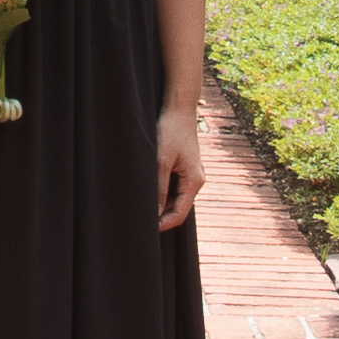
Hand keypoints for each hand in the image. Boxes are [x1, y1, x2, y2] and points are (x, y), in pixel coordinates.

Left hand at [152, 97, 203, 229]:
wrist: (179, 109)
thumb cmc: (171, 131)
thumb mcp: (161, 161)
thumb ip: (159, 188)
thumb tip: (155, 213)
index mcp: (194, 181)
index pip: (180, 213)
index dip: (164, 223)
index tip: (146, 228)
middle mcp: (196, 181)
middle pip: (179, 208)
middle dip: (162, 216)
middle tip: (141, 221)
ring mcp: (191, 175)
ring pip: (176, 199)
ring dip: (162, 205)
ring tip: (143, 208)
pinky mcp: (185, 169)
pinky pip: (175, 188)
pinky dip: (163, 193)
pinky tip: (149, 193)